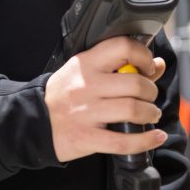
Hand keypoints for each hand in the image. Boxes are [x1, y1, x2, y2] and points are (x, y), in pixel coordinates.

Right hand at [45, 36, 166, 162]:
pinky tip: (155, 137)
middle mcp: (86, 86)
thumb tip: (157, 64)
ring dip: (150, 113)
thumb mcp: (85, 72)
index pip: (122, 47)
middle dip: (151, 92)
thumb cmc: (63, 95)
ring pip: (133, 110)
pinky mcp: (86, 138)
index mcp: (86, 64)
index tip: (149, 67)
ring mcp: (86, 113)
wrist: (33, 122)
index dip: (144, 56)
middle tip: (149, 97)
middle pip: (135, 84)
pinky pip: (123, 141)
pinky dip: (145, 140)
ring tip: (150, 114)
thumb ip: (120, 66)